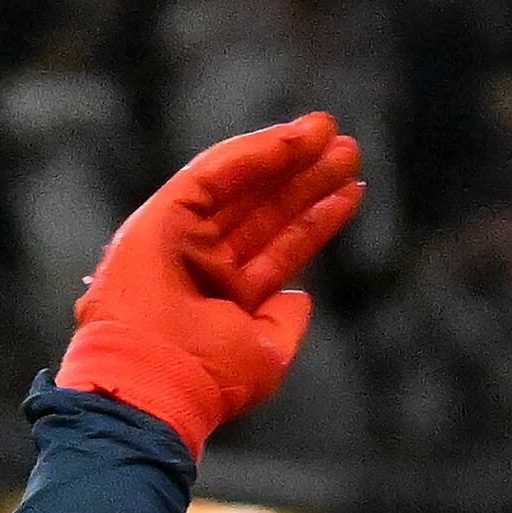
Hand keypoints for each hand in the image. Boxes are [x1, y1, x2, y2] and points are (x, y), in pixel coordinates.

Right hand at [58, 112, 364, 456]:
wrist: (158, 381)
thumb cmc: (209, 378)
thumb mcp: (266, 354)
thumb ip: (284, 322)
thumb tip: (300, 296)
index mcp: (225, 301)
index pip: (280, 249)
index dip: (316, 219)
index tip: (353, 189)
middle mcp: (203, 266)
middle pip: (265, 210)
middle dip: (306, 178)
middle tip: (348, 148)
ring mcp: (181, 239)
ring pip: (242, 187)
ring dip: (286, 156)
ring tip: (329, 131)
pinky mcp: (162, 216)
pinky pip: (212, 174)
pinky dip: (251, 155)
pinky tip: (290, 139)